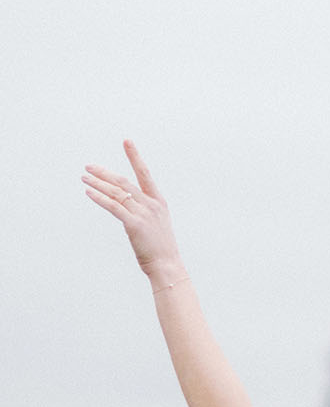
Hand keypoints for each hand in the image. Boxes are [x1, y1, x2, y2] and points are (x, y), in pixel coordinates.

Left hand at [82, 140, 183, 284]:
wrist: (167, 265)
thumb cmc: (160, 249)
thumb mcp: (155, 225)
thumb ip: (143, 212)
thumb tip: (126, 206)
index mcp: (158, 201)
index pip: (144, 173)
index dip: (134, 156)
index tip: (127, 141)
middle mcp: (151, 204)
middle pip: (124, 182)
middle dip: (104, 173)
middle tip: (89, 167)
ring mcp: (144, 213)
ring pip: (117, 192)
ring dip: (98, 184)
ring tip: (84, 178)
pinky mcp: (135, 224)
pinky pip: (114, 207)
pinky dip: (100, 198)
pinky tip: (89, 193)